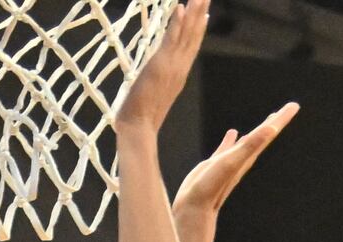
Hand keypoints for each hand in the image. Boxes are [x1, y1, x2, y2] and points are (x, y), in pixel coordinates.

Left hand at [114, 0, 207, 134]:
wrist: (137, 128)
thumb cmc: (140, 117)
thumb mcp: (153, 94)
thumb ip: (158, 83)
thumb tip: (156, 78)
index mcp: (178, 75)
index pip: (191, 47)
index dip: (198, 30)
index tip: (205, 14)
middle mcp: (179, 68)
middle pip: (193, 37)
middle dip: (200, 15)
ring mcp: (172, 66)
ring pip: (186, 35)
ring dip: (193, 14)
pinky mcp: (160, 65)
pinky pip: (171, 39)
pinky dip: (176, 23)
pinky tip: (181, 8)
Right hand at [170, 102, 296, 224]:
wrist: (194, 211)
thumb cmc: (211, 188)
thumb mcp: (232, 162)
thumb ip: (251, 145)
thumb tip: (272, 129)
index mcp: (249, 154)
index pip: (269, 132)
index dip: (281, 118)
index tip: (295, 106)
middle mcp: (243, 158)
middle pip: (264, 135)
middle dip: (276, 122)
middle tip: (289, 108)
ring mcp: (229, 162)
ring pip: (248, 142)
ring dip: (258, 130)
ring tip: (269, 119)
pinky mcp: (215, 166)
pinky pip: (227, 148)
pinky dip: (231, 140)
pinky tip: (233, 133)